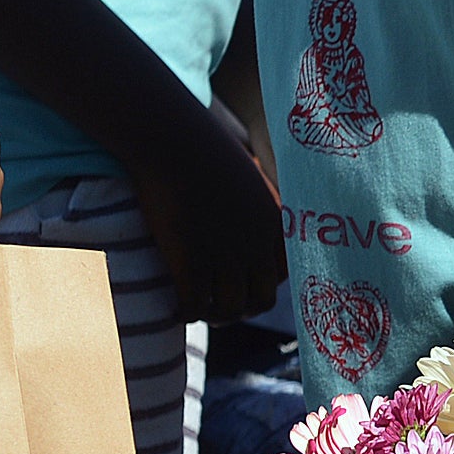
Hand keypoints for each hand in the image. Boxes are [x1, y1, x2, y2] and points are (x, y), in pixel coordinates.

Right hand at [132, 112, 283, 324]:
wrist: (171, 137)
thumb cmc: (198, 145)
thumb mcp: (241, 170)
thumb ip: (249, 193)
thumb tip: (238, 201)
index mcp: (272, 221)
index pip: (282, 273)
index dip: (262, 285)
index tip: (242, 285)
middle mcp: (255, 242)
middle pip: (260, 300)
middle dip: (241, 309)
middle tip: (219, 308)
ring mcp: (225, 254)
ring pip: (228, 309)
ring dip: (213, 316)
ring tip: (197, 311)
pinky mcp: (191, 259)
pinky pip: (195, 305)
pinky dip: (186, 313)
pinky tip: (175, 309)